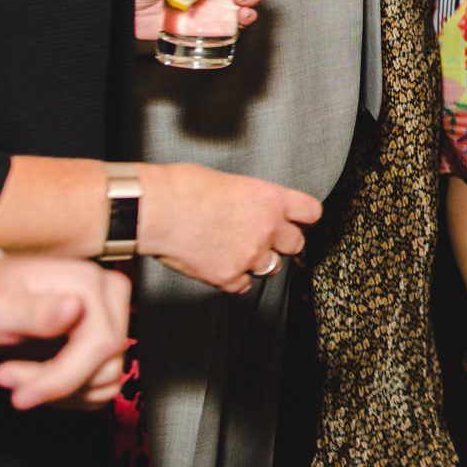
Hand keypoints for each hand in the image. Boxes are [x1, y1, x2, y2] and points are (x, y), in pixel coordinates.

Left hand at [0, 253, 130, 409]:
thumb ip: (35, 312)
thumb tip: (75, 307)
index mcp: (91, 283)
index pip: (101, 344)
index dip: (64, 378)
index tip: (21, 395)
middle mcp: (110, 298)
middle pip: (106, 364)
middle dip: (56, 384)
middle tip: (6, 377)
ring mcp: (110, 319)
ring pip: (106, 379)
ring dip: (61, 392)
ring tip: (16, 376)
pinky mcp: (103, 341)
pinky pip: (102, 385)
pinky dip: (70, 393)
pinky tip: (37, 380)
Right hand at [139, 164, 321, 293]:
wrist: (154, 210)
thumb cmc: (183, 188)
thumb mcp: (231, 181)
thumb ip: (253, 199)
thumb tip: (254, 206)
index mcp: (270, 199)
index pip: (311, 213)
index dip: (304, 219)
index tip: (300, 223)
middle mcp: (266, 228)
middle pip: (296, 244)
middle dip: (282, 243)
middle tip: (265, 240)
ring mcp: (249, 254)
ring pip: (271, 267)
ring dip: (258, 262)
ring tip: (236, 250)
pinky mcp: (228, 276)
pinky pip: (243, 285)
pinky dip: (234, 278)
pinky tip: (219, 264)